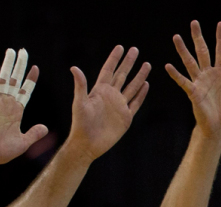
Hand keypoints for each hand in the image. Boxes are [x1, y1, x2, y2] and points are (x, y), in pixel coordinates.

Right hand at [0, 49, 49, 167]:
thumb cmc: (3, 151)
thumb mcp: (24, 142)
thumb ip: (34, 133)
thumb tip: (45, 127)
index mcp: (16, 112)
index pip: (25, 91)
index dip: (30, 80)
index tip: (35, 68)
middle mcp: (7, 105)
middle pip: (15, 81)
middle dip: (19, 66)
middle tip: (23, 51)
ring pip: (3, 80)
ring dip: (7, 66)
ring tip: (11, 51)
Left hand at [64, 46, 150, 161]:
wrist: (87, 144)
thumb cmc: (80, 124)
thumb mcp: (79, 103)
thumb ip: (80, 85)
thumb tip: (74, 67)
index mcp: (100, 90)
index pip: (109, 70)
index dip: (114, 58)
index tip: (120, 47)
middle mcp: (111, 96)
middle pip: (122, 75)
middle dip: (129, 62)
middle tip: (135, 49)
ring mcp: (119, 106)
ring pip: (132, 87)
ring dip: (139, 76)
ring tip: (146, 64)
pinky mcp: (126, 118)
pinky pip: (136, 103)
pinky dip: (141, 94)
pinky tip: (146, 85)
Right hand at [166, 21, 220, 138]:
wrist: (220, 127)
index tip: (220, 23)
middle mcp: (209, 74)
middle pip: (202, 51)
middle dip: (198, 37)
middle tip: (194, 22)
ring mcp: (200, 83)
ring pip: (190, 63)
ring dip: (183, 50)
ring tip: (176, 37)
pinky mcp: (193, 93)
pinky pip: (184, 82)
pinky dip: (176, 74)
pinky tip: (168, 65)